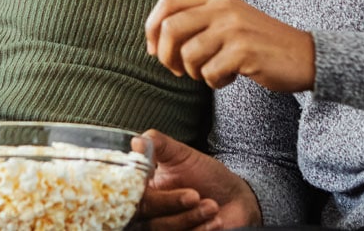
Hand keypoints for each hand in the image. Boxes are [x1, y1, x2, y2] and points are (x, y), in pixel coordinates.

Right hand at [131, 130, 260, 230]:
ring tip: (212, 206)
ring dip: (190, 218)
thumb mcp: (181, 153)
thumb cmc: (204, 173)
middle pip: (145, 215)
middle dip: (171, 204)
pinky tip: (215, 220)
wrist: (234, 197)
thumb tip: (136, 141)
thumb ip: (157, 144)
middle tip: (194, 195)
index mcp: (143, 190)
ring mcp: (164, 228)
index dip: (138, 191)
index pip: (129, 194)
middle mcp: (148, 213)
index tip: (153, 178)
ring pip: (163, 230)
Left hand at [145, 0, 314, 92]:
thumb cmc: (260, 42)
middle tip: (178, 70)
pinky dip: (214, 82)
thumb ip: (196, 21)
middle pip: (170, 28)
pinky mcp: (244, 51)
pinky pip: (209, 72)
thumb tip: (155, 40)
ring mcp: (234, 28)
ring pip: (188, 54)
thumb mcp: (228, 20)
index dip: (151, 27)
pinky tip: (229, 78)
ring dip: (193, 72)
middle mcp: (223, 7)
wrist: (304, 55)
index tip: (153, 49)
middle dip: (166, 55)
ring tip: (210, 73)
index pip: (167, 2)